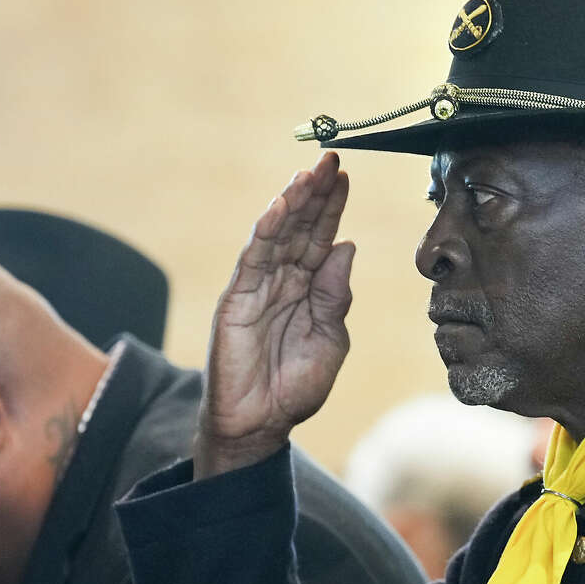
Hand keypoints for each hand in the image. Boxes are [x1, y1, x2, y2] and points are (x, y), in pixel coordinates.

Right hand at [194, 152, 353, 478]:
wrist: (262, 423)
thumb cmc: (296, 385)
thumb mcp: (331, 337)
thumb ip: (335, 294)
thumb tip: (346, 246)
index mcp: (308, 289)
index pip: (321, 238)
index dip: (332, 208)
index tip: (346, 176)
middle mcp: (283, 280)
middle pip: (301, 228)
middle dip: (315, 194)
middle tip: (331, 160)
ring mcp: (258, 287)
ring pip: (277, 235)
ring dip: (293, 202)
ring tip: (310, 174)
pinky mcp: (238, 299)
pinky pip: (254, 257)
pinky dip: (268, 230)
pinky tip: (282, 206)